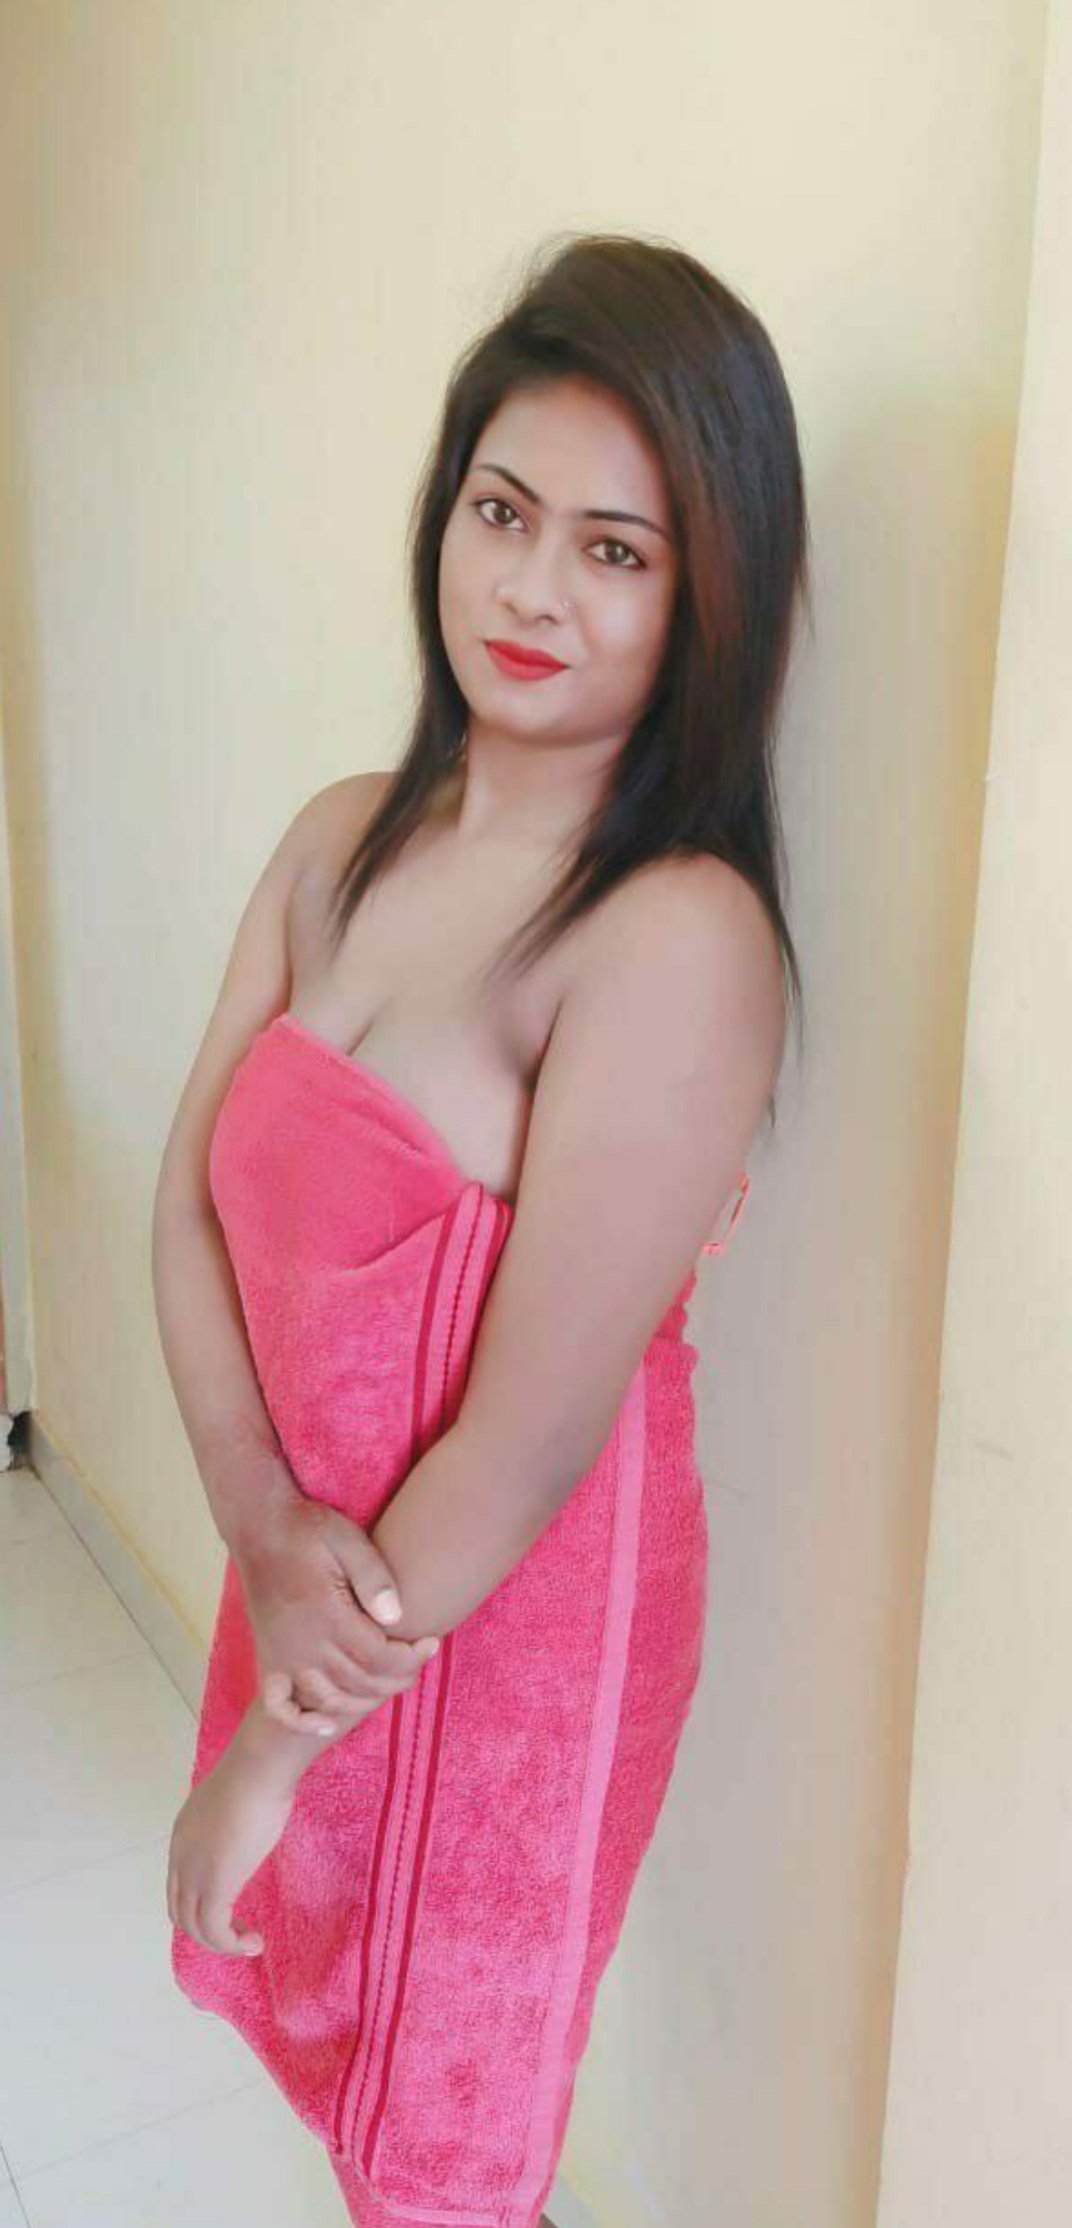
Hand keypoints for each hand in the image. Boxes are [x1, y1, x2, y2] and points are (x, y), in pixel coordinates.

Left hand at [168, 1700, 300, 1954]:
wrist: (257, 1770)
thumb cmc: (256, 1776)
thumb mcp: (235, 1802)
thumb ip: (233, 1822)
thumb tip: (251, 1824)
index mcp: (183, 1835)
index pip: (178, 1885)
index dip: (198, 1904)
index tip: (230, 1909)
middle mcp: (180, 1857)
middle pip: (180, 1911)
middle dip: (207, 1929)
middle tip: (238, 1932)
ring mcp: (194, 1873)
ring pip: (195, 1927)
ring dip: (222, 1943)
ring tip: (250, 1943)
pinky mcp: (215, 1886)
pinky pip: (215, 1931)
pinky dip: (232, 1944)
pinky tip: (254, 1942)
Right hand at [232, 1494, 439, 1732]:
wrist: (259, 1530)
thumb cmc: (308, 1531)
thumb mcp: (347, 1540)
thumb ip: (373, 1578)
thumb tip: (397, 1617)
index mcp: (326, 1616)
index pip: (378, 1658)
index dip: (411, 1659)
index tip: (431, 1643)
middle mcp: (302, 1646)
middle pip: (360, 1683)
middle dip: (398, 1678)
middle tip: (418, 1658)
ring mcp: (282, 1658)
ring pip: (332, 1700)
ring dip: (366, 1698)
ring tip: (390, 1677)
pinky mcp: (269, 1660)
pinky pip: (283, 1707)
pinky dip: (306, 1721)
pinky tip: (328, 1723)